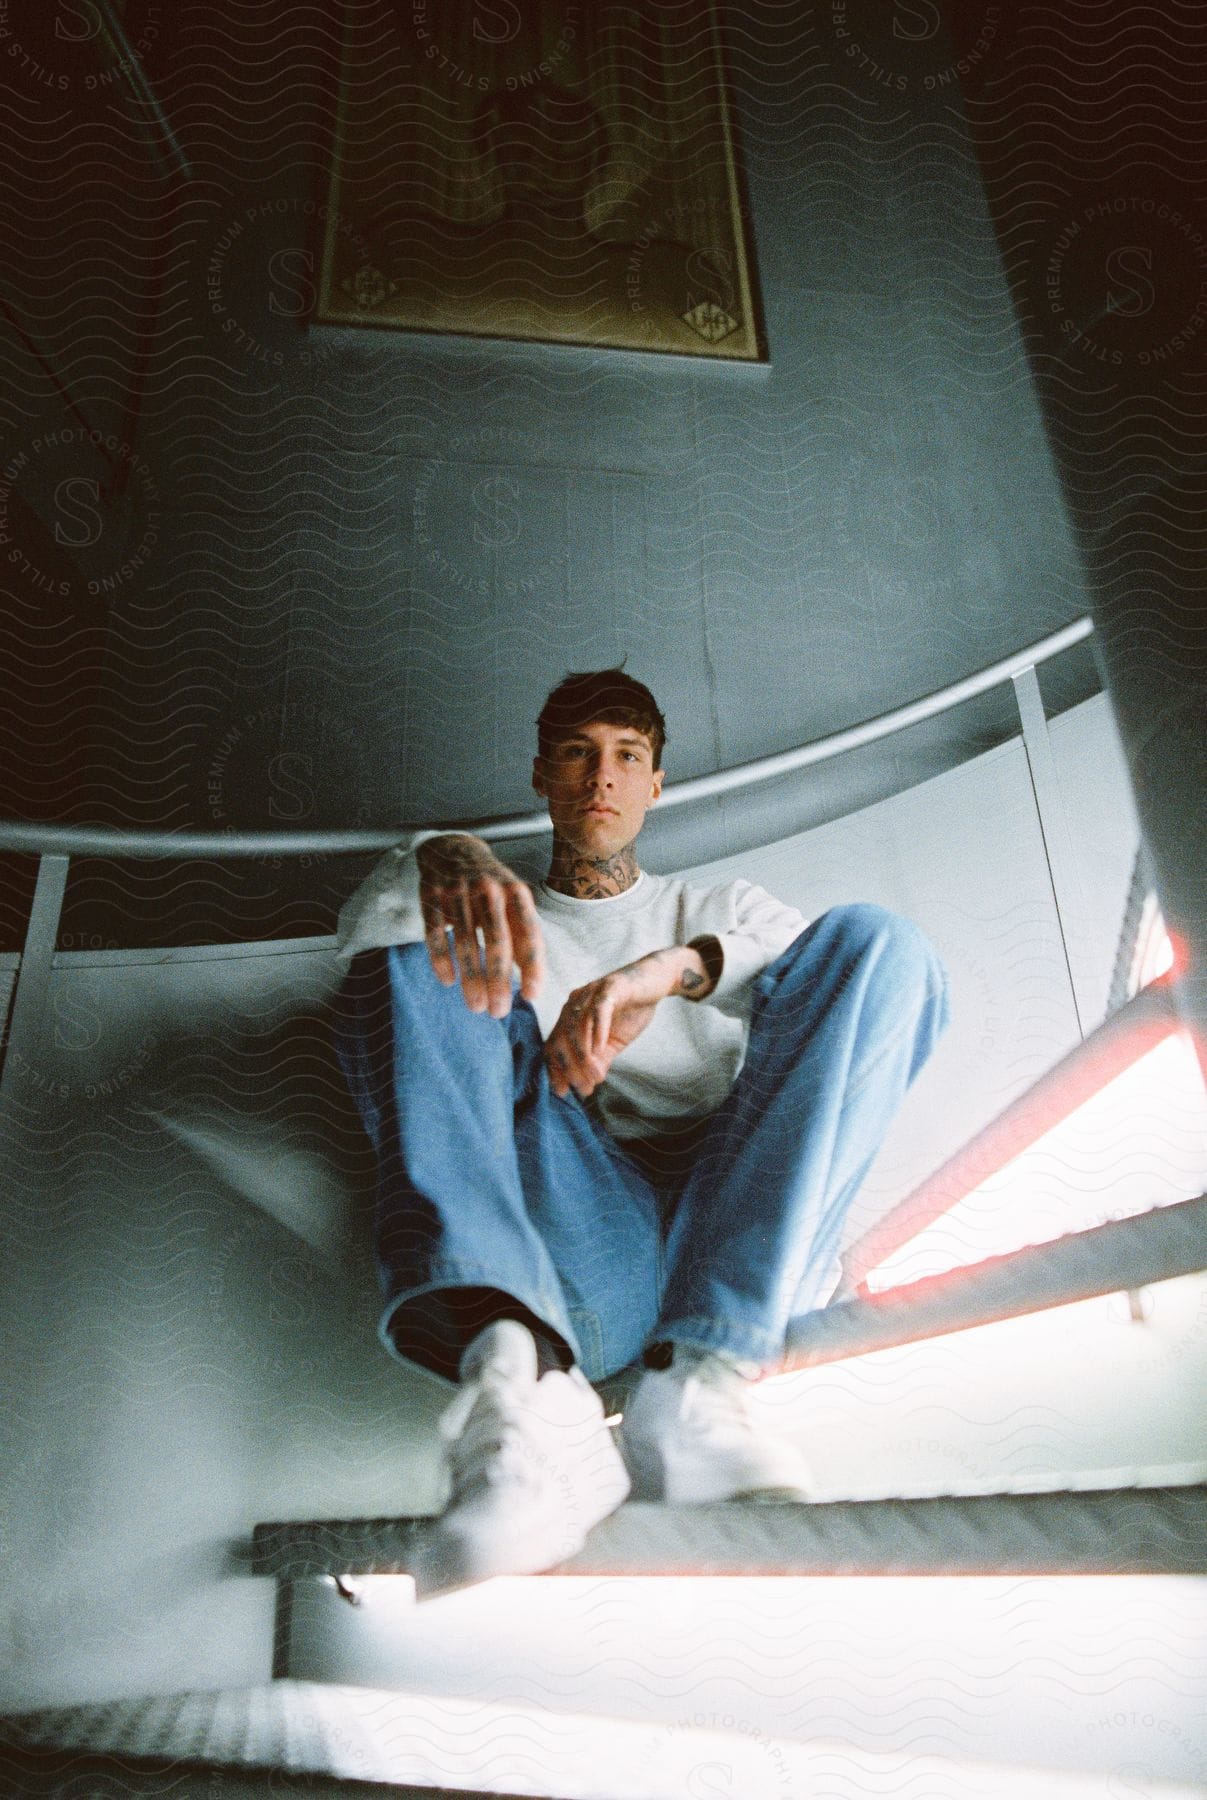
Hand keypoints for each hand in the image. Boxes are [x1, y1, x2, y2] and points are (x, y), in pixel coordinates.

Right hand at [417, 834, 544, 1016]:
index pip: (529, 933)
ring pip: (466, 943)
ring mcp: (457, 891)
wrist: (452, 848)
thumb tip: (531, 983)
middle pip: (496, 942)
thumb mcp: (513, 902)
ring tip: (476, 1007)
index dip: (532, 967)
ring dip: (471, 980)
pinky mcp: (430, 896)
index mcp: (516, 892)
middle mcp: (488, 889)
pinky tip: (448, 981)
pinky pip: (435, 934)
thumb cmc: (491, 887)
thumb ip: (523, 936)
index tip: (531, 997)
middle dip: (498, 981)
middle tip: (498, 1011)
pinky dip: (441, 960)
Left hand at [544, 951, 681, 1099]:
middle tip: (585, 1087)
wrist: (656, 981)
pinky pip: (598, 1011)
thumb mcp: (614, 1041)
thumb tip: (590, 1084)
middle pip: (562, 1038)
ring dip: (585, 1055)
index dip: (556, 1070)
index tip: (564, 1092)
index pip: (554, 1044)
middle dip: (571, 1067)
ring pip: (578, 1027)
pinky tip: (601, 1051)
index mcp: (570, 1015)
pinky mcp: (609, 987)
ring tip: (596, 1075)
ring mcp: (590, 993)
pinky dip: (598, 1032)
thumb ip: (600, 1059)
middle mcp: (575, 1002)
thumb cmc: (632, 1010)